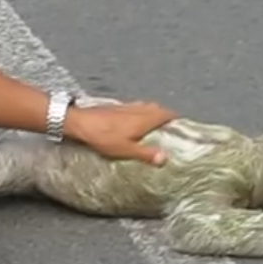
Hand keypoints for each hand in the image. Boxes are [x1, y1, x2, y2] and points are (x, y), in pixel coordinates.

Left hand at [64, 100, 178, 165]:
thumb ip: (146, 154)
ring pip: (146, 106)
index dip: (176, 119)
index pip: (167, 114)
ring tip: (156, 123)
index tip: (182, 126)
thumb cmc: (104, 137)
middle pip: (158, 109)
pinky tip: (135, 119)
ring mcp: (127, 106)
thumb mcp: (127, 150)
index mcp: (145, 118)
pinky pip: (135, 107)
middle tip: (170, 127)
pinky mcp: (116, 106)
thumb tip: (165, 158)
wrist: (81, 122)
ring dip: (153, 113)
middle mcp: (139, 109)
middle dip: (166, 116)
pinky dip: (141, 112)